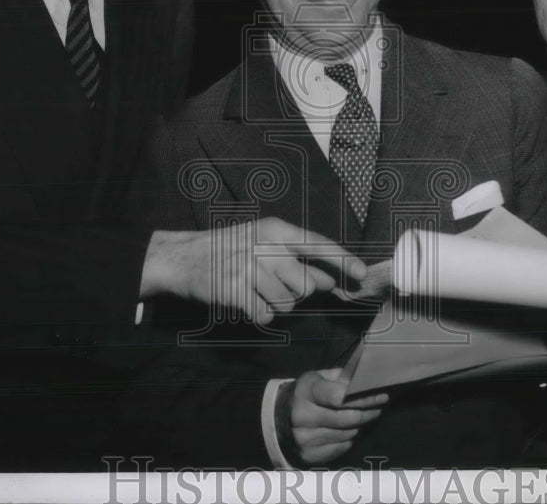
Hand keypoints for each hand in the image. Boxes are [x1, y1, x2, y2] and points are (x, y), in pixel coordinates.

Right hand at [139, 218, 366, 324]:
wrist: (185, 257)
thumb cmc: (230, 249)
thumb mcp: (263, 243)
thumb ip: (296, 260)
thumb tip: (328, 281)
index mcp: (275, 231)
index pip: (317, 244)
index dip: (342, 259)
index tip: (361, 273)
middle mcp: (265, 247)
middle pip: (305, 285)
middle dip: (297, 293)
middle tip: (274, 284)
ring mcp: (249, 269)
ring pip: (286, 304)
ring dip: (276, 305)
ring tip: (255, 290)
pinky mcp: (235, 291)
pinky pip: (265, 316)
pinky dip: (259, 315)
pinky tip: (246, 301)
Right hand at [278, 368, 388, 465]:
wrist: (278, 418)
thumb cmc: (305, 393)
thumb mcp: (318, 377)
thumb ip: (342, 376)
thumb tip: (369, 376)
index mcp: (306, 392)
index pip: (341, 397)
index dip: (365, 397)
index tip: (382, 396)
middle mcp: (303, 416)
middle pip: (349, 419)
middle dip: (369, 413)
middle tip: (378, 407)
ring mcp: (304, 438)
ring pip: (348, 434)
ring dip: (360, 426)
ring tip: (363, 417)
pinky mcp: (308, 455)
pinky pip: (342, 447)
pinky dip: (349, 438)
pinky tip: (348, 430)